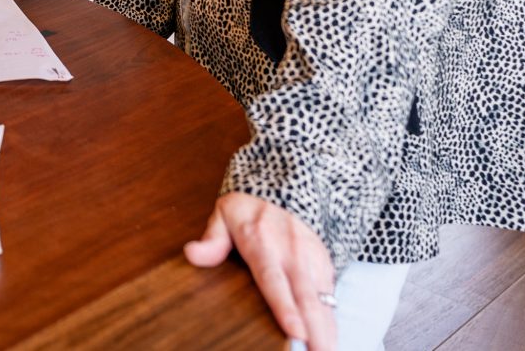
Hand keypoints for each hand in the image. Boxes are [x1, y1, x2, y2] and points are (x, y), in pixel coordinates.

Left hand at [184, 192, 337, 349]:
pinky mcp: (324, 265)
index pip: (274, 280)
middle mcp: (292, 254)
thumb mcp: (223, 215)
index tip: (295, 331)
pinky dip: (331, 321)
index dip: (286, 307)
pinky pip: (330, 298)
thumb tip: (192, 253)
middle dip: (316, 330)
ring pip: (323, 301)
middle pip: (306, 299)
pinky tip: (328, 342)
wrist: (283, 189)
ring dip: (327, 330)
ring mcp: (311, 261)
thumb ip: (212, 239)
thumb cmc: (248, 209)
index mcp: (263, 244)